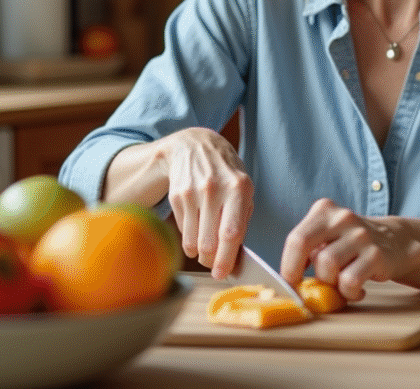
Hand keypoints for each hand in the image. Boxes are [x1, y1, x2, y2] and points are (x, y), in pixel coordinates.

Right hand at [159, 127, 252, 278]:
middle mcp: (214, 189)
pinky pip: (183, 230)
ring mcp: (192, 192)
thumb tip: (236, 258)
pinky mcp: (176, 196)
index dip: (227, 258)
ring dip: (199, 252)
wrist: (195, 146)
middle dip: (211, 260)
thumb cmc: (225, 173)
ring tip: (206, 246)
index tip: (223, 274)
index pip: (231, 232)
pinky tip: (197, 224)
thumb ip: (242, 221)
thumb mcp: (243, 189)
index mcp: (239, 188)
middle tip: (214, 263)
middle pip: (209, 242)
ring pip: (193, 241)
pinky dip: (190, 236)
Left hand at [280, 198, 419, 300]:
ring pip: (329, 268)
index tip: (290, 282)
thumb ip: (307, 251)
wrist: (396, 240)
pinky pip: (350, 282)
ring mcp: (361, 235)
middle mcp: (343, 218)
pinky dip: (349, 293)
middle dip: (310, 276)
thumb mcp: (327, 237)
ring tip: (341, 284)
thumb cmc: (350, 244)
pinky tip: (356, 289)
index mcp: (324, 210)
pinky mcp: (376, 255)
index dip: (288, 266)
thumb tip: (286, 281)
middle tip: (315, 285)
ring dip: (331, 284)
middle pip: (310, 252)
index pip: (296, 239)